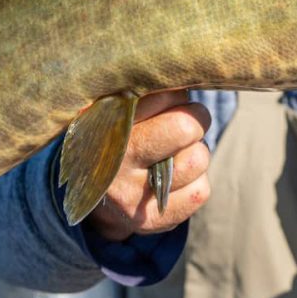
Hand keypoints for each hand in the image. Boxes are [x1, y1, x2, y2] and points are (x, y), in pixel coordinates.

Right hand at [83, 90, 211, 242]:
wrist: (96, 187)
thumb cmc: (123, 131)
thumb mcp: (125, 103)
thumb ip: (152, 89)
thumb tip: (193, 76)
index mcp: (107, 121)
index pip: (167, 94)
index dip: (176, 97)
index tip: (165, 104)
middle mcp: (114, 159)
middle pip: (186, 127)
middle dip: (194, 121)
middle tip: (182, 127)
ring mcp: (130, 194)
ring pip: (198, 159)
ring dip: (195, 153)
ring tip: (174, 155)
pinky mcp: (149, 220)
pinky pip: (200, 192)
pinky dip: (196, 182)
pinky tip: (175, 180)